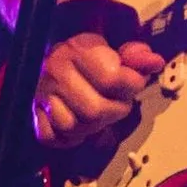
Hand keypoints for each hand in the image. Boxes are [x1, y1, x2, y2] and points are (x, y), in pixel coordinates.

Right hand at [34, 29, 162, 150]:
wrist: (44, 55)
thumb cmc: (84, 57)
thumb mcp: (111, 48)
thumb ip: (135, 56)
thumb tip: (153, 62)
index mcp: (79, 49)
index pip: (113, 80)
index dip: (131, 86)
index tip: (130, 83)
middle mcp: (57, 70)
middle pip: (95, 111)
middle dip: (114, 112)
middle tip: (114, 103)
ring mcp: (42, 93)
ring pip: (73, 127)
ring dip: (91, 128)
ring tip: (96, 115)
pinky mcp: (32, 112)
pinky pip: (50, 137)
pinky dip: (66, 138)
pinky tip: (76, 125)